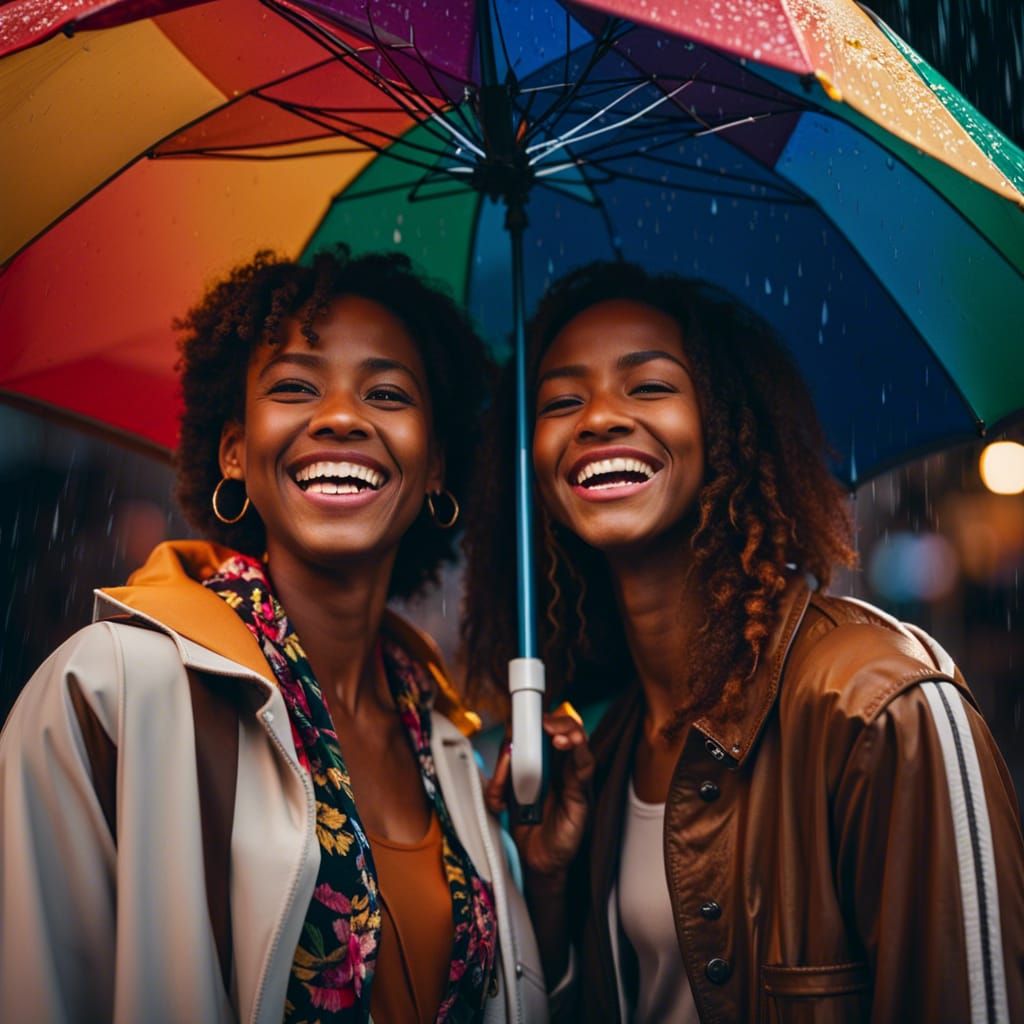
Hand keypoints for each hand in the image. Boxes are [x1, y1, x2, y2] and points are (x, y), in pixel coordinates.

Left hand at [484, 702, 593, 879]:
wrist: (534, 859)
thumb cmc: (522, 825)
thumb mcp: (499, 799)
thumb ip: (498, 777)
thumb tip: (507, 751)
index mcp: (538, 762)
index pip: (542, 731)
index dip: (537, 719)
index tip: (526, 713)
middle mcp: (557, 765)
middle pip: (564, 729)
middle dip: (554, 720)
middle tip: (542, 722)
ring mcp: (570, 776)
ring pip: (578, 741)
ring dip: (568, 730)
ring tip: (555, 733)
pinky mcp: (580, 792)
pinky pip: (585, 766)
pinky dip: (580, 751)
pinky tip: (569, 744)